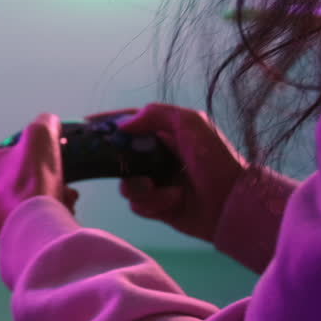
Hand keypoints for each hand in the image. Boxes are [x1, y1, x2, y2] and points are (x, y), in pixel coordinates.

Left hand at [0, 113, 79, 239]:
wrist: (36, 226)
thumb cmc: (32, 180)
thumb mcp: (40, 136)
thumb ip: (44, 123)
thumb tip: (49, 122)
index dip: (24, 151)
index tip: (40, 156)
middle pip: (12, 177)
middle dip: (37, 177)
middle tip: (54, 177)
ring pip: (19, 199)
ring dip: (42, 194)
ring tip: (62, 196)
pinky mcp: (2, 235)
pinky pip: (24, 218)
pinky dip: (41, 212)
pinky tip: (59, 210)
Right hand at [86, 103, 246, 243]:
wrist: (232, 204)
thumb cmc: (214, 159)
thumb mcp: (190, 123)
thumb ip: (156, 114)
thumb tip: (123, 126)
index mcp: (166, 134)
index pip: (131, 123)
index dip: (109, 122)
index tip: (88, 124)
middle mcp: (158, 157)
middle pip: (121, 156)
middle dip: (119, 163)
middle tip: (120, 166)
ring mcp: (157, 182)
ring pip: (126, 184)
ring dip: (140, 187)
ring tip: (159, 188)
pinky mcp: (158, 206)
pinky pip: (138, 205)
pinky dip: (152, 204)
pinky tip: (172, 202)